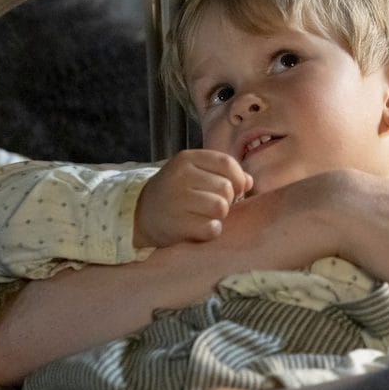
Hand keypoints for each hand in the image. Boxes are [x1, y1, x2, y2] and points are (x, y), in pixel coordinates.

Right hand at [135, 149, 253, 248]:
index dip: (239, 178)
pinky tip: (199, 228)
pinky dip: (211, 231)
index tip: (236, 188)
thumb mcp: (194, 173)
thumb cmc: (176, 192)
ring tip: (205, 215)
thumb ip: (223, 172)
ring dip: (219, 215)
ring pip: (221, 208)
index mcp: (187, 159)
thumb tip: (250, 182)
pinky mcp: (177, 225)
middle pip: (227, 188)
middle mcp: (180, 177)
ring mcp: (177, 201)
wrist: (139, 214)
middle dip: (227, 199)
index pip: (227, 163)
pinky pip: (212, 229)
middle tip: (212, 204)